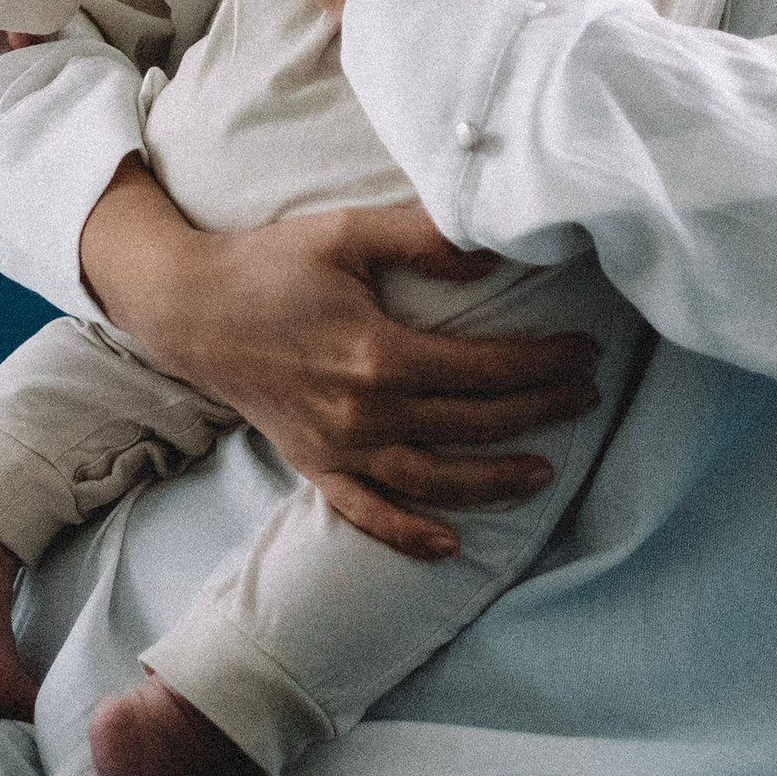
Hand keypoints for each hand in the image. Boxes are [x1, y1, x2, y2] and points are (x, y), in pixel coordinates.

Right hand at [77, 163, 601, 561]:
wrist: (190, 307)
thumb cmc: (271, 263)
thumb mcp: (348, 232)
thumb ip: (423, 238)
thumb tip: (493, 252)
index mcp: (378, 353)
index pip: (484, 369)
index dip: (543, 364)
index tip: (585, 353)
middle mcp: (363, 411)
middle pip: (472, 423)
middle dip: (539, 412)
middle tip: (587, 396)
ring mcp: (336, 447)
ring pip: (433, 480)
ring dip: (493, 481)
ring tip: (545, 471)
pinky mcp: (311, 465)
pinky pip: (365, 512)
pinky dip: (408, 535)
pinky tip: (450, 543)